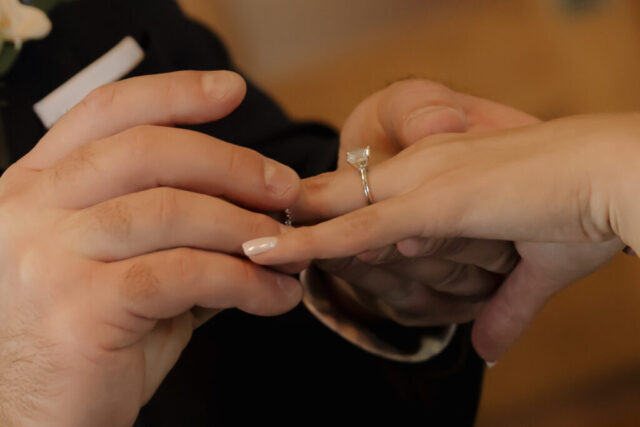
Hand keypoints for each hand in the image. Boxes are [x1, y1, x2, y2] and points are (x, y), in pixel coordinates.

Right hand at [0, 71, 302, 425]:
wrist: (40, 417)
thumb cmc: (90, 337)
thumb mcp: (120, 264)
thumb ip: (169, 224)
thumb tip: (254, 203)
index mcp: (36, 186)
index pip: (106, 113)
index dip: (173, 93)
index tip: (230, 90)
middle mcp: (30, 209)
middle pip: (147, 151)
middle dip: (231, 164)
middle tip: (284, 189)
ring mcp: (47, 256)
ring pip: (172, 211)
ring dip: (246, 229)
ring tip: (285, 253)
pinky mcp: (80, 308)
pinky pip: (184, 274)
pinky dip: (244, 282)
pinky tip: (274, 298)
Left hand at [245, 89, 635, 361]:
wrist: (616, 176)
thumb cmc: (580, 210)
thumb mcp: (532, 270)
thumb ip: (503, 310)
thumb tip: (487, 352)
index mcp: (437, 180)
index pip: (362, 198)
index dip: (321, 216)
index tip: (282, 233)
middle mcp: (420, 173)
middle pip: (333, 196)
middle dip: (286, 218)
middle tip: (234, 235)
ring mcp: (423, 184)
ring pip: (335, 209)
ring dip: (286, 230)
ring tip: (232, 247)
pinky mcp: (435, 202)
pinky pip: (359, 228)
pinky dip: (313, 242)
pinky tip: (271, 253)